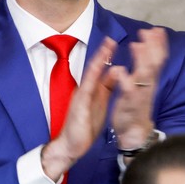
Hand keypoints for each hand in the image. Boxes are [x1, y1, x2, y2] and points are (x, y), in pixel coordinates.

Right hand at [41, 38, 117, 179]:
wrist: (70, 145)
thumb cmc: (84, 127)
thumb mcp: (99, 104)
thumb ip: (105, 89)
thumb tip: (114, 73)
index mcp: (92, 91)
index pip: (101, 71)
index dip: (107, 57)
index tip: (114, 42)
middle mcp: (85, 90)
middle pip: (95, 69)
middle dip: (103, 53)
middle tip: (110, 38)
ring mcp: (81, 97)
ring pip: (90, 76)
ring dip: (98, 60)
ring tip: (105, 47)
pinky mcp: (79, 106)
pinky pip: (87, 90)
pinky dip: (92, 78)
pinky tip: (97, 69)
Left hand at [110, 28, 167, 149]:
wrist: (135, 133)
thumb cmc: (136, 106)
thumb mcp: (141, 86)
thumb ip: (143, 67)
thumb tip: (142, 46)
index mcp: (149, 81)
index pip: (157, 60)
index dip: (158, 45)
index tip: (157, 29)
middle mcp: (147, 87)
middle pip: (153, 65)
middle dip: (152, 48)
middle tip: (148, 32)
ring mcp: (139, 96)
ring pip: (144, 77)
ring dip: (141, 61)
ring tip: (137, 45)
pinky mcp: (129, 107)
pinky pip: (129, 94)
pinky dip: (126, 82)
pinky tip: (121, 72)